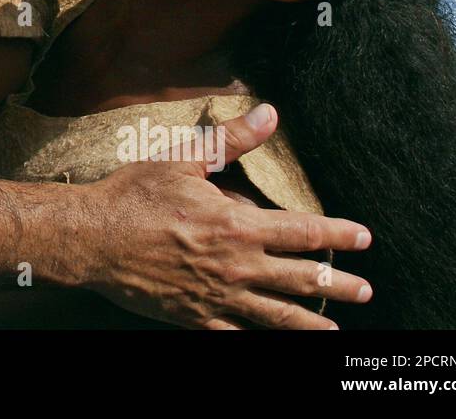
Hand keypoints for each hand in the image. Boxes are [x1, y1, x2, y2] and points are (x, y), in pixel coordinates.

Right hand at [81, 104, 372, 328]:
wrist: (91, 239)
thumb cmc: (134, 196)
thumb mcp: (182, 159)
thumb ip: (231, 140)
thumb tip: (269, 114)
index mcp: (236, 225)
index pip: (303, 232)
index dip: (338, 235)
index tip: (364, 237)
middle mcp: (236, 265)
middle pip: (301, 278)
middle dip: (338, 285)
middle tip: (364, 290)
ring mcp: (217, 296)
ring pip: (277, 315)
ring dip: (311, 322)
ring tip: (335, 330)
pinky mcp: (195, 317)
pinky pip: (237, 332)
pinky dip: (260, 338)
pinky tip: (273, 340)